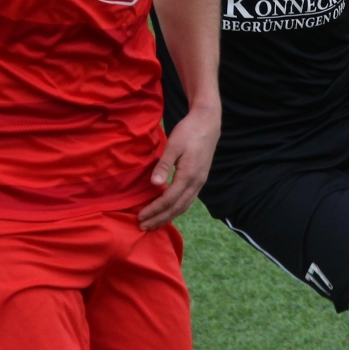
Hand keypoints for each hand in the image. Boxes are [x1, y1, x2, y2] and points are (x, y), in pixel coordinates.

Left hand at [138, 104, 220, 229]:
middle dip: (159, 218)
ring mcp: (200, 182)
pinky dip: (176, 209)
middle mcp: (196, 183)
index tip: (140, 216)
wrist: (208, 122)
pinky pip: (188, 200)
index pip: (168, 200)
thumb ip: (164, 165)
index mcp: (188, 175)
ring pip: (184, 206)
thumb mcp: (173, 145)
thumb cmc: (188, 131)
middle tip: (143, 227)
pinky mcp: (200, 179)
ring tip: (154, 223)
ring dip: (168, 216)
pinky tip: (168, 210)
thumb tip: (154, 184)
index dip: (154, 210)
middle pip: (177, 208)